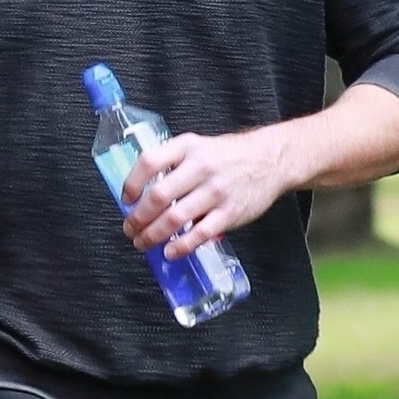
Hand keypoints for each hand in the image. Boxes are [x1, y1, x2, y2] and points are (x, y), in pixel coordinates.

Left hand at [121, 124, 294, 256]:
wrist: (271, 160)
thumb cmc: (229, 156)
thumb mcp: (199, 147)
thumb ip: (173, 165)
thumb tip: (144, 194)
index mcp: (187, 147)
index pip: (149, 162)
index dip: (132, 183)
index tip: (127, 199)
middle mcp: (201, 167)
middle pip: (158, 196)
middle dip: (138, 218)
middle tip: (130, 229)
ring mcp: (216, 191)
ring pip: (175, 218)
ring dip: (153, 235)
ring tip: (143, 243)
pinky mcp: (230, 212)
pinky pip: (200, 234)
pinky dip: (181, 246)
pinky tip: (170, 252)